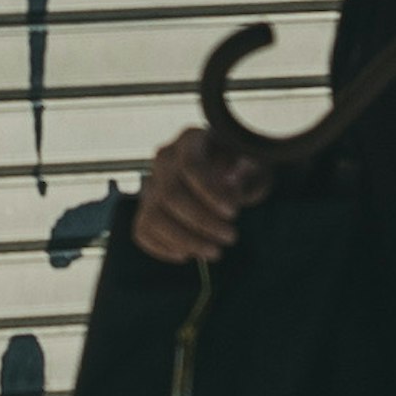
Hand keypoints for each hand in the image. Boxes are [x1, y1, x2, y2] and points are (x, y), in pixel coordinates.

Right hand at [131, 124, 266, 263]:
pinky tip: (187, 255)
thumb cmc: (243, 168)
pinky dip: (162, 247)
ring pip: (154, 216)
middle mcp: (164, 159)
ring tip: (214, 252)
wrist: (228, 176)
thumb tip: (230, 178)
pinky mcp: (146, 209)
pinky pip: (142, 231)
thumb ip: (245, 169)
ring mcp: (151, 184)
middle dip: (202, 222)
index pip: (190, 165)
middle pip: (171, 194)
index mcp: (190, 140)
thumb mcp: (253, 164)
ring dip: (184, 240)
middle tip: (230, 237)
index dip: (210, 192)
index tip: (233, 213)